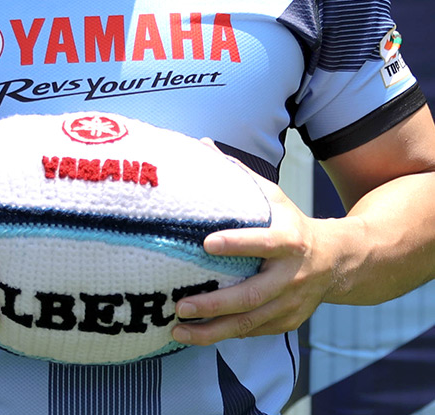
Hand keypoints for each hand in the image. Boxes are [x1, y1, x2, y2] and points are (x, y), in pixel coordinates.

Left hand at [171, 153, 334, 344]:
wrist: (338, 260)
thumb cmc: (292, 224)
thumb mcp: (273, 197)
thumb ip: (238, 175)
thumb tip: (202, 145)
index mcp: (289, 240)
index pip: (264, 242)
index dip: (237, 243)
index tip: (206, 244)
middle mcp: (291, 276)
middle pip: (251, 295)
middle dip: (214, 303)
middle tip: (180, 305)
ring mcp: (291, 303)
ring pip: (249, 323)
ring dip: (212, 330)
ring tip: (179, 331)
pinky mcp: (287, 321)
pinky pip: (253, 332)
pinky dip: (224, 336)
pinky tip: (197, 336)